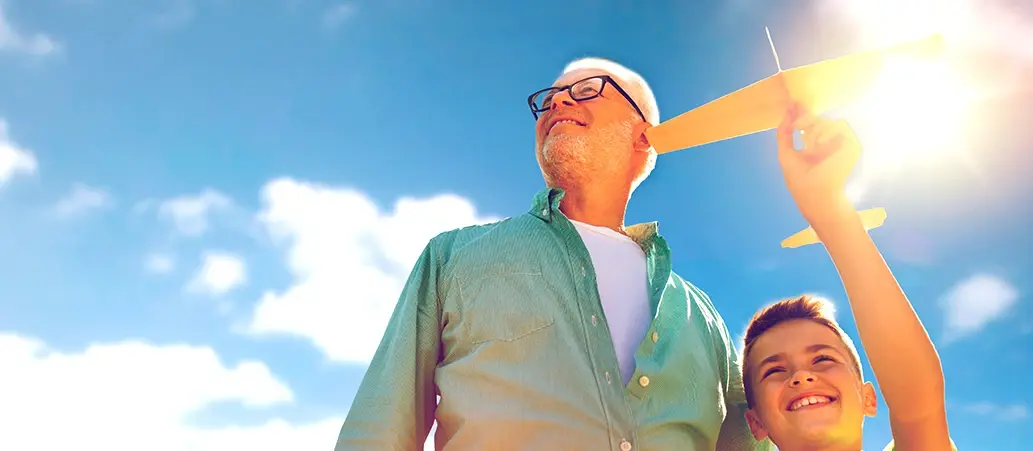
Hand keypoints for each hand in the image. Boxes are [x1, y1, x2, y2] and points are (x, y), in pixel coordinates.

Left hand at [776, 103, 861, 228]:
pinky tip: (820, 144)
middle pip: (818, 118)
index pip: (809, 123)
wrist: (813, 194)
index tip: (793, 102)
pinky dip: (828, 132)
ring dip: (815, 129)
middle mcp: (828, 143)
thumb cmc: (799, 179)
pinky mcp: (852, 145)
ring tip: (810, 144)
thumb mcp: (786, 153)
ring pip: (828, 121)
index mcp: (814, 145)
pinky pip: (841, 125)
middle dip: (805, 118)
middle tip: (796, 125)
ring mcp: (840, 144)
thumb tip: (786, 113)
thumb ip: (784, 134)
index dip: (802, 112)